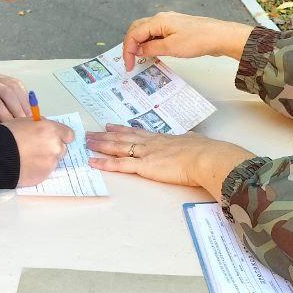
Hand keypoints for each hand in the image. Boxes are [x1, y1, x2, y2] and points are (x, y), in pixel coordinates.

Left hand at [0, 73, 30, 130]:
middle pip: (7, 94)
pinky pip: (20, 87)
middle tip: (25, 125)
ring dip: (24, 105)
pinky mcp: (8, 78)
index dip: (5, 115)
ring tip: (30, 119)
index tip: (13, 128)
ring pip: (16, 89)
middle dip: (18, 110)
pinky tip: (29, 111)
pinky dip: (26, 99)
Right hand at [6, 117, 75, 187]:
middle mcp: (55, 146)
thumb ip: (39, 125)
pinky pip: (46, 171)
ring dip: (46, 160)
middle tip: (38, 149)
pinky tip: (27, 166)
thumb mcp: (23, 121)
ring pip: (54, 161)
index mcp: (51, 130)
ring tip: (29, 159)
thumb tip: (44, 128)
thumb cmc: (7, 135)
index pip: (69, 135)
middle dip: (53, 148)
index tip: (55, 138)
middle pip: (62, 148)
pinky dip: (39, 169)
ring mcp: (51, 163)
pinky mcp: (44, 175)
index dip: (62, 137)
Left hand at [86, 125, 253, 198]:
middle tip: (91, 133)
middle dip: (105, 136)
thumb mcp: (194, 142)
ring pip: (117, 147)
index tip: (110, 126)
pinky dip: (105, 163)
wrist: (205, 158)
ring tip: (87, 143)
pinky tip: (93, 161)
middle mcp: (150, 143)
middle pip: (123, 138)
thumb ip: (187, 142)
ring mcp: (145, 153)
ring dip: (100, 145)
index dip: (122, 129)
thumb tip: (191, 141)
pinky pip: (120, 164)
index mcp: (162, 139)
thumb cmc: (204, 152)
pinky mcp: (144, 166)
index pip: (137, 132)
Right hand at [121, 11, 253, 70]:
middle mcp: (162, 19)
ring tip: (140, 59)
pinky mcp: (176, 29)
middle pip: (138, 30)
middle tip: (130, 61)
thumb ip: (152, 48)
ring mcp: (169, 23)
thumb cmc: (200, 39)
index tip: (129, 64)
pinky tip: (153, 54)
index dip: (128, 49)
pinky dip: (151, 44)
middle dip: (131, 46)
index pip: (134, 33)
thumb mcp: (171, 47)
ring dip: (141, 45)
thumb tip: (138, 50)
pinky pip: (157, 35)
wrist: (220, 36)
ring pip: (147, 32)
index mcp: (158, 21)